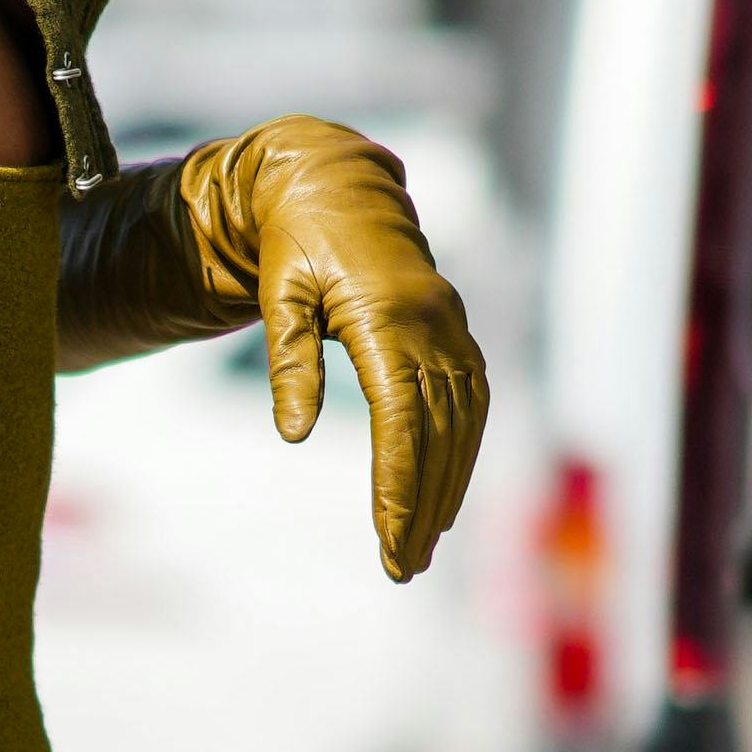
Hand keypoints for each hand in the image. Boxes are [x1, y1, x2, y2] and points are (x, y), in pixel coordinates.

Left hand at [244, 121, 491, 583]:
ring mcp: (451, 328)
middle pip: (436, 434)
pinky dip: (463, 451)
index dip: (399, 484)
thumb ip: (289, 363)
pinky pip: (471, 401)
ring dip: (447, 488)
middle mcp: (432, 326)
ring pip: (462, 424)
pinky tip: (447, 493)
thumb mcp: (279, 295)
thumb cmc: (297, 242)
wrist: (335, 184)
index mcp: (388, 318)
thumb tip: (293, 434)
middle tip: (402, 566)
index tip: (392, 537)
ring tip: (422, 546)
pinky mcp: (456, 332)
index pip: (401, 421)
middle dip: (422, 505)